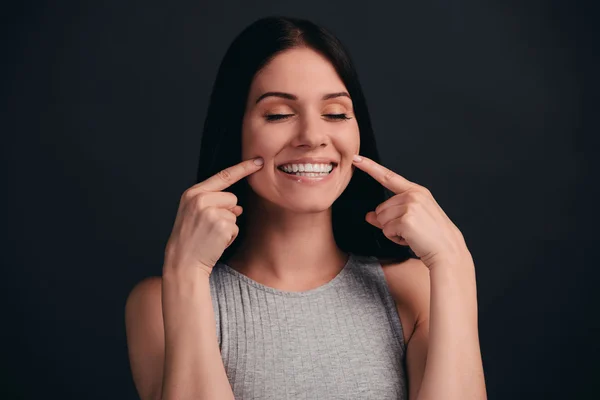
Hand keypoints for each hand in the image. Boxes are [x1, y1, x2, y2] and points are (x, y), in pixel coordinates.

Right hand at [163, 157, 263, 276]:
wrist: (183, 262)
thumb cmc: (190, 239)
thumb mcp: (194, 214)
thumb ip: (214, 203)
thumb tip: (238, 207)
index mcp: (193, 193)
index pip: (223, 176)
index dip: (243, 168)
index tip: (258, 160)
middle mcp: (200, 199)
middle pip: (232, 197)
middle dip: (227, 212)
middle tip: (210, 227)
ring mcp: (210, 211)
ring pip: (235, 213)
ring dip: (228, 226)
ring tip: (211, 235)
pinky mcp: (220, 224)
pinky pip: (236, 227)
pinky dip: (229, 237)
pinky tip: (215, 242)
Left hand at [352, 155, 468, 267]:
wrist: (447, 250)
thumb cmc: (432, 236)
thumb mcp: (411, 220)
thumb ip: (387, 215)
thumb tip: (369, 215)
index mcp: (416, 191)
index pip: (388, 176)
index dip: (370, 167)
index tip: (356, 159)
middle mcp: (413, 195)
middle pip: (380, 208)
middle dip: (389, 222)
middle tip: (409, 229)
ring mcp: (410, 206)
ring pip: (381, 219)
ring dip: (392, 231)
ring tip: (411, 234)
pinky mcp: (407, 220)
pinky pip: (386, 230)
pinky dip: (395, 238)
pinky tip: (410, 239)